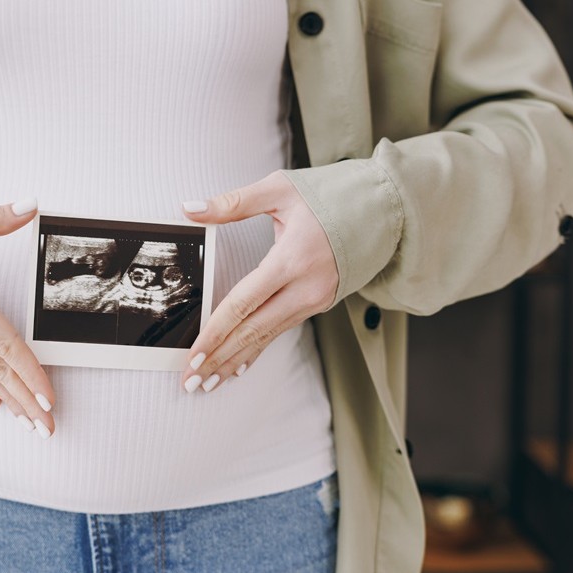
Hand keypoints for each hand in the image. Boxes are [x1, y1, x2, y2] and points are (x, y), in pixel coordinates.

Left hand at [179, 171, 338, 392]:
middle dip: (219, 358)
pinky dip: (257, 349)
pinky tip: (238, 367)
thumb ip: (233, 203)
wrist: (380, 210)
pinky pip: (280, 330)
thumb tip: (191, 207)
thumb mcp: (280, 190)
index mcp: (292, 259)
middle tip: (191, 381)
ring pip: (266, 336)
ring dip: (234, 360)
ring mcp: (315, 298)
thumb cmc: (330, 196)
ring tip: (208, 382)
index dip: (216, 332)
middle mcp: (305, 286)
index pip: (244, 303)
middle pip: (253, 330)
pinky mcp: (318, 303)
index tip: (194, 354)